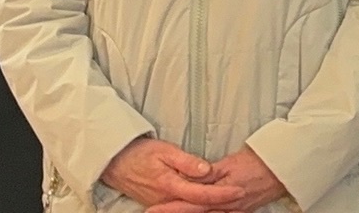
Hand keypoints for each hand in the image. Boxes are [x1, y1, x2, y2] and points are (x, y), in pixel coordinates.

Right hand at [102, 137, 237, 210]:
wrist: (116, 163)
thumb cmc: (140, 153)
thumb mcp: (164, 151)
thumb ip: (186, 162)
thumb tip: (207, 170)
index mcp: (170, 185)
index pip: (202, 194)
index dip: (223, 194)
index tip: (240, 190)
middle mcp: (168, 199)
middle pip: (199, 206)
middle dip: (222, 204)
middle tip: (243, 197)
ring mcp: (163, 204)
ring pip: (192, 210)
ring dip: (212, 207)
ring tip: (233, 202)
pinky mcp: (161, 204)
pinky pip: (183, 209)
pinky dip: (199, 207)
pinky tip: (211, 206)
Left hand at [145, 148, 286, 212]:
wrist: (284, 169)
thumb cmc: (260, 162)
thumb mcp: (232, 163)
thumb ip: (211, 172)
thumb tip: (192, 178)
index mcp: (223, 193)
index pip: (192, 202)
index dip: (171, 207)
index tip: (153, 210)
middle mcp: (227, 207)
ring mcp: (234, 212)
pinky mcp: (239, 212)